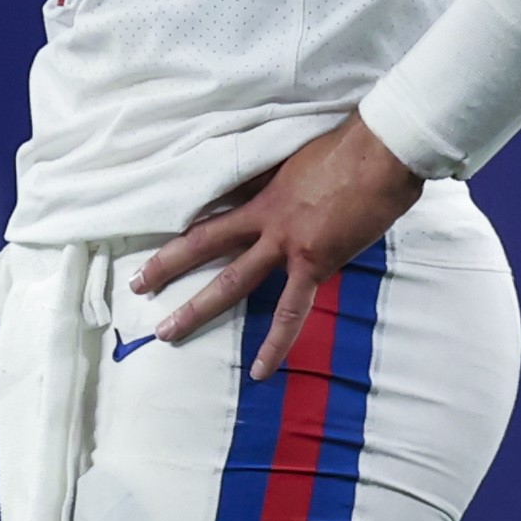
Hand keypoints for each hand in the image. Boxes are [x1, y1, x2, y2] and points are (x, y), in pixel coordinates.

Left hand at [127, 116, 425, 375]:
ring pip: (234, 282)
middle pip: (205, 246)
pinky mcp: (316, 263)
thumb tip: (251, 187)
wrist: (384, 153)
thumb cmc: (350, 150)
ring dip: (199, 309)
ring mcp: (288, 245)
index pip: (209, 215)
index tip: (155, 245)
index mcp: (261, 195)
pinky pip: (290, 311)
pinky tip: (261, 370)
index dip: (181, 230)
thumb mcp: (296, 161)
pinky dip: (276, 342)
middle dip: (168, 268)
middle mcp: (266, 222)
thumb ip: (271, 180)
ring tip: (169, 333)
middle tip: (136, 289)